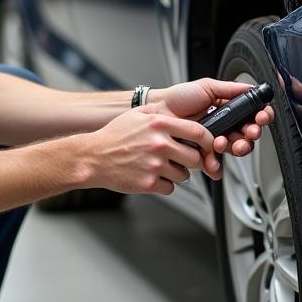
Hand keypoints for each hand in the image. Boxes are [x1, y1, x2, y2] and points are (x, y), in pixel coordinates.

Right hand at [83, 108, 214, 196]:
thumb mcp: (138, 115)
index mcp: (159, 124)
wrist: (93, 157)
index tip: (208, 145)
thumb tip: (184, 116)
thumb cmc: (114, 136)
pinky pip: (170, 188)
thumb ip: (162, 114)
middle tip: (181, 159)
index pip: (198, 132)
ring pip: (183, 175)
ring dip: (177, 173)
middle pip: (195, 158)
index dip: (208, 141)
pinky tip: (151, 176)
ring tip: (160, 166)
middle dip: (192, 161)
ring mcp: (154, 165)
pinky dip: (164, 185)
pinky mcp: (148, 183)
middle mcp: (159, 144)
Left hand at [149, 78, 275, 177]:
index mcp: (229, 109)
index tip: (261, 117)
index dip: (261, 117)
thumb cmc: (179, 97)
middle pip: (248, 135)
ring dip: (236, 148)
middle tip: (249, 133)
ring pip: (235, 149)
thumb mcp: (207, 87)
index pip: (252, 115)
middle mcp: (225, 125)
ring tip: (223, 143)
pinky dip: (216, 164)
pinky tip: (213, 161)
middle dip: (252, 135)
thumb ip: (230, 88)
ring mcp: (215, 140)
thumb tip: (250, 88)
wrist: (158, 111)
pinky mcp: (203, 153)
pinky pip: (215, 162)